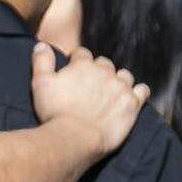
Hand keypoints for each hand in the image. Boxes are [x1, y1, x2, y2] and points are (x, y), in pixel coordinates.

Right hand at [31, 43, 151, 156]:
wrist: (75, 137)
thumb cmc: (55, 112)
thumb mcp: (40, 84)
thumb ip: (42, 61)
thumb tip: (42, 45)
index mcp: (82, 65)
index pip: (82, 53)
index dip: (76, 61)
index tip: (73, 70)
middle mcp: (104, 72)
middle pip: (104, 64)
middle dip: (98, 71)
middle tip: (89, 86)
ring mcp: (121, 87)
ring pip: (124, 75)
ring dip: (118, 80)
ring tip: (109, 92)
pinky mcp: (132, 104)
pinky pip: (142, 90)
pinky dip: (137, 92)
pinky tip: (130, 97)